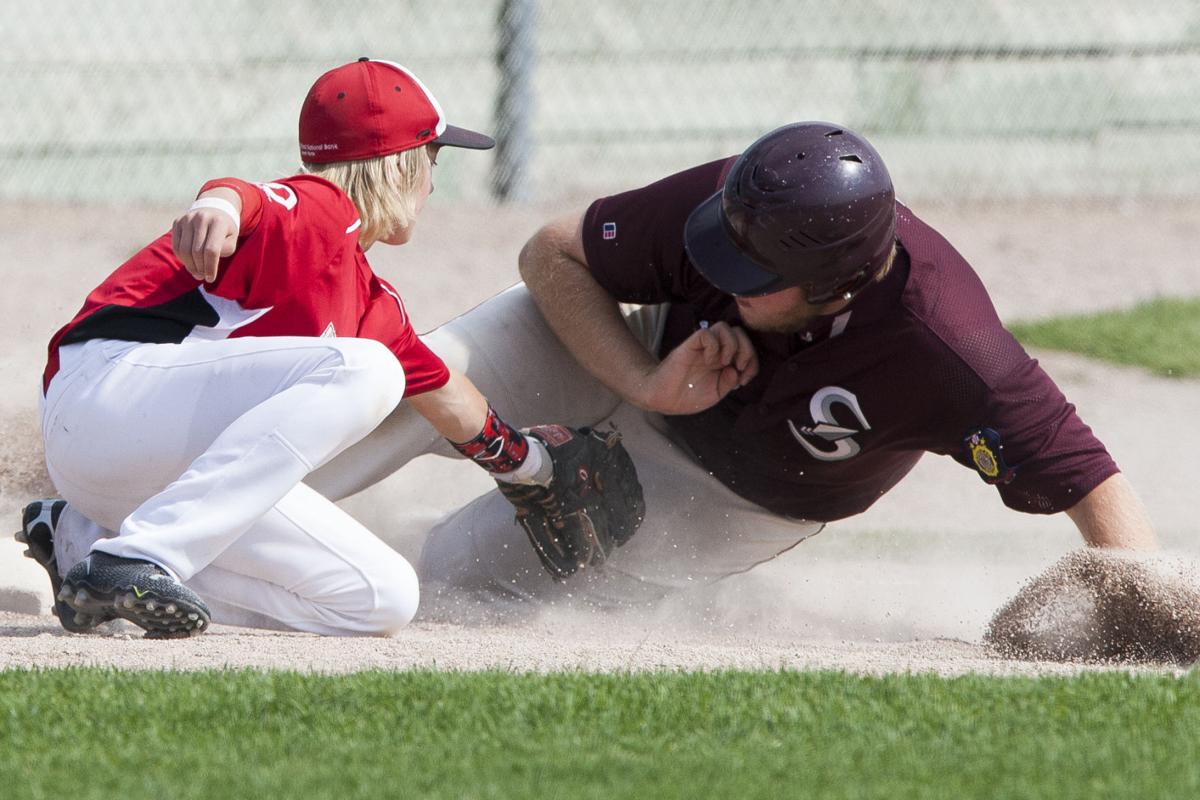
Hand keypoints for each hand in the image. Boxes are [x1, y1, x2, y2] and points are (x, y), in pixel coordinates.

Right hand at [171, 189, 240, 281]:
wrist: (214, 209)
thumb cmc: (225, 230)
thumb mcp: (231, 240)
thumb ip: (223, 251)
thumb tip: (207, 265)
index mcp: (218, 222)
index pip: (211, 250)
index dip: (210, 267)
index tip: (211, 278)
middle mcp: (201, 218)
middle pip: (196, 252)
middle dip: (200, 268)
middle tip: (203, 277)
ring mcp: (187, 219)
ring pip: (184, 250)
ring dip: (190, 266)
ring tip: (197, 273)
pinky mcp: (177, 222)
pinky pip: (176, 246)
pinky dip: (182, 258)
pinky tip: (190, 263)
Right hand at [639, 321, 758, 414]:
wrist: (666, 399)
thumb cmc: (690, 396)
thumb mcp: (717, 392)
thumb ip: (729, 381)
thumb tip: (736, 370)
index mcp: (725, 360)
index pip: (746, 348)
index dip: (753, 361)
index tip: (744, 379)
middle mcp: (716, 350)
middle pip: (739, 332)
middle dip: (747, 349)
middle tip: (738, 367)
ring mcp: (703, 347)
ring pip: (724, 327)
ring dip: (731, 345)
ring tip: (724, 362)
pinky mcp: (690, 345)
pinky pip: (706, 333)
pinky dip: (713, 346)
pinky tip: (708, 361)